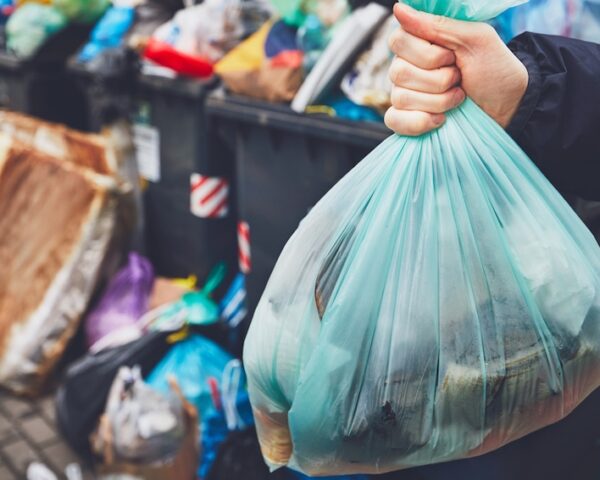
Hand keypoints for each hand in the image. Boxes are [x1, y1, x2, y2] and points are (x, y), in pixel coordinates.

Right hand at [385, 3, 528, 135]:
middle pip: (399, 72)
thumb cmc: (495, 69)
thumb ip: (437, 24)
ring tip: (458, 97)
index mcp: (419, 43)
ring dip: (438, 102)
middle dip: (438, 80)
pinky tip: (440, 120)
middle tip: (459, 78)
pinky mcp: (406, 119)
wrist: (508, 106)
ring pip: (400, 98)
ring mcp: (404, 95)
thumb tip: (398, 8)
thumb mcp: (475, 39)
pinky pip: (394, 121)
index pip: (397, 41)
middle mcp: (406, 67)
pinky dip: (419, 122)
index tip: (451, 56)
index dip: (427, 54)